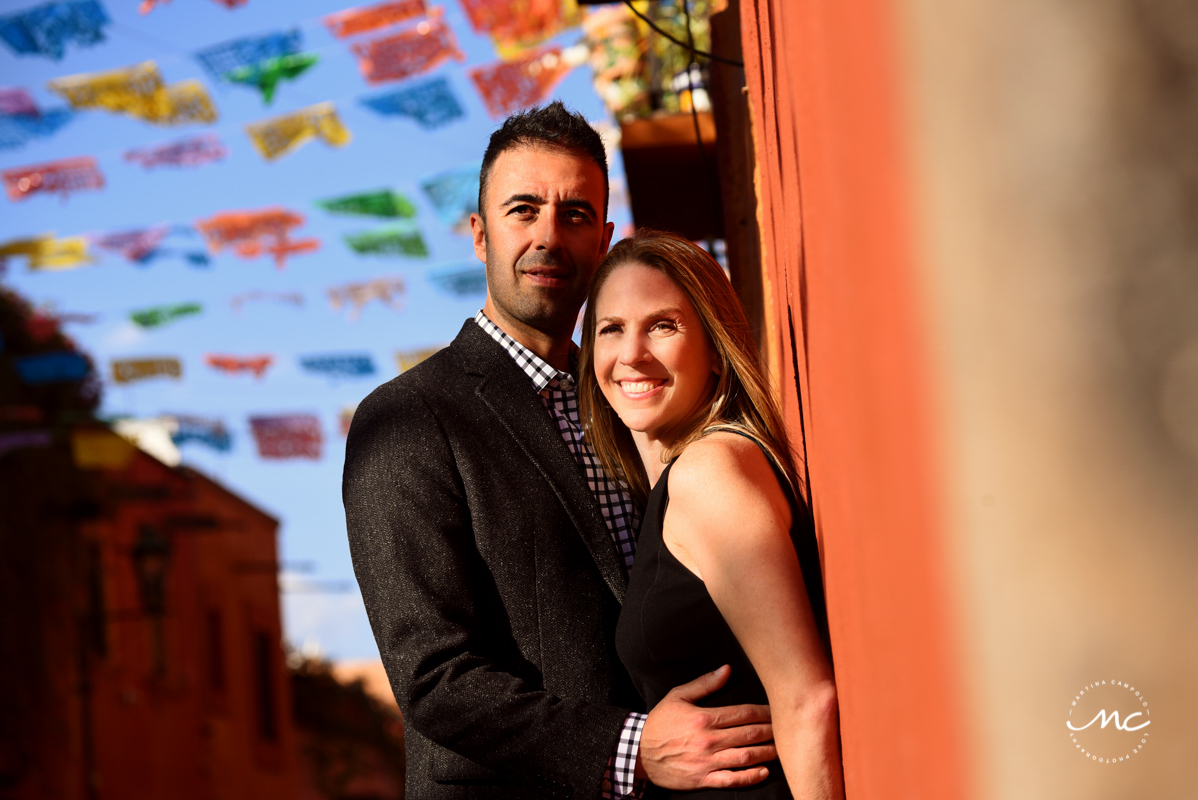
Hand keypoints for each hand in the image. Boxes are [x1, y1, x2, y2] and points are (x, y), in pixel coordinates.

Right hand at [635, 665, 775, 789]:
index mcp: (705, 718)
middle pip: (749, 734)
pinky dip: (750, 777)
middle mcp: (709, 740)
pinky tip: (763, 772)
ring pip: (745, 757)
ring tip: (780, 750)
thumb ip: (704, 684)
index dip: (764, 712)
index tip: (778, 710)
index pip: (743, 713)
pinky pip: (732, 780)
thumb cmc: (659, 723)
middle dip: (771, 731)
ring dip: (766, 753)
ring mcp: (708, 762)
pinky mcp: (704, 779)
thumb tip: (726, 670)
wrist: (639, 753)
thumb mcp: (677, 696)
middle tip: (786, 729)